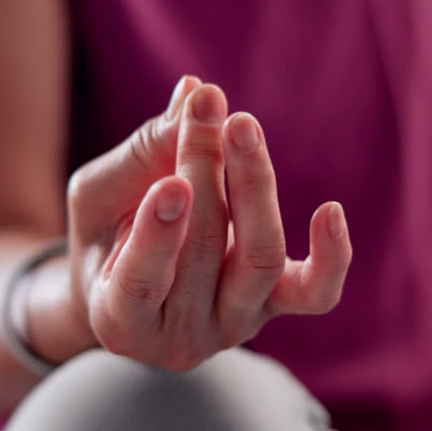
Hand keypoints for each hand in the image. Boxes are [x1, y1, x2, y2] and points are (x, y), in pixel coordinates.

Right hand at [62, 76, 351, 370]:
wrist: (133, 287)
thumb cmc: (106, 234)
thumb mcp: (100, 193)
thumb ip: (144, 152)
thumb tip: (196, 91)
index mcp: (119, 320)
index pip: (140, 283)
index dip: (158, 235)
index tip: (173, 182)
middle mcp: (181, 339)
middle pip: (205, 253)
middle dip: (204, 170)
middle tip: (206, 108)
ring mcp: (235, 325)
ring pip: (259, 261)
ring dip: (253, 185)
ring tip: (241, 126)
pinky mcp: (275, 306)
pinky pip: (316, 292)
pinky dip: (330, 256)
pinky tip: (331, 211)